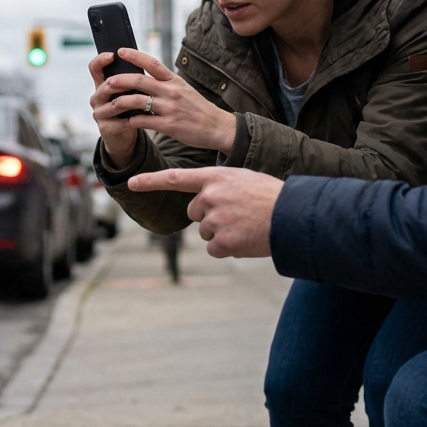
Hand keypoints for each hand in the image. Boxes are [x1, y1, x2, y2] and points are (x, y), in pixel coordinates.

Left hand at [94, 48, 237, 157]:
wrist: (217, 127)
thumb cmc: (197, 108)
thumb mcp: (184, 89)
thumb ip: (165, 83)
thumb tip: (144, 75)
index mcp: (174, 80)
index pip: (153, 63)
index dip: (135, 56)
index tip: (120, 51)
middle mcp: (171, 91)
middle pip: (140, 81)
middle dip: (120, 80)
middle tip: (108, 81)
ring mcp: (169, 108)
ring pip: (137, 101)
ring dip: (120, 102)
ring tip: (110, 104)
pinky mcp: (168, 125)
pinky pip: (143, 121)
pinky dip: (131, 121)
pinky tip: (125, 121)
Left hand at [128, 167, 280, 257]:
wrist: (295, 216)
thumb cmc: (273, 197)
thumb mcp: (244, 180)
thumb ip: (220, 189)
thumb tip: (205, 208)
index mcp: (216, 177)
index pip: (176, 178)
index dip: (151, 181)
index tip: (131, 183)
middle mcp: (210, 196)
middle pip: (194, 212)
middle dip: (210, 216)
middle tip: (238, 215)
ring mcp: (215, 219)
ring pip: (206, 232)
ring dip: (222, 233)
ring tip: (247, 225)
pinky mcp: (222, 241)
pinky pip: (214, 248)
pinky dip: (228, 248)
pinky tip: (246, 240)